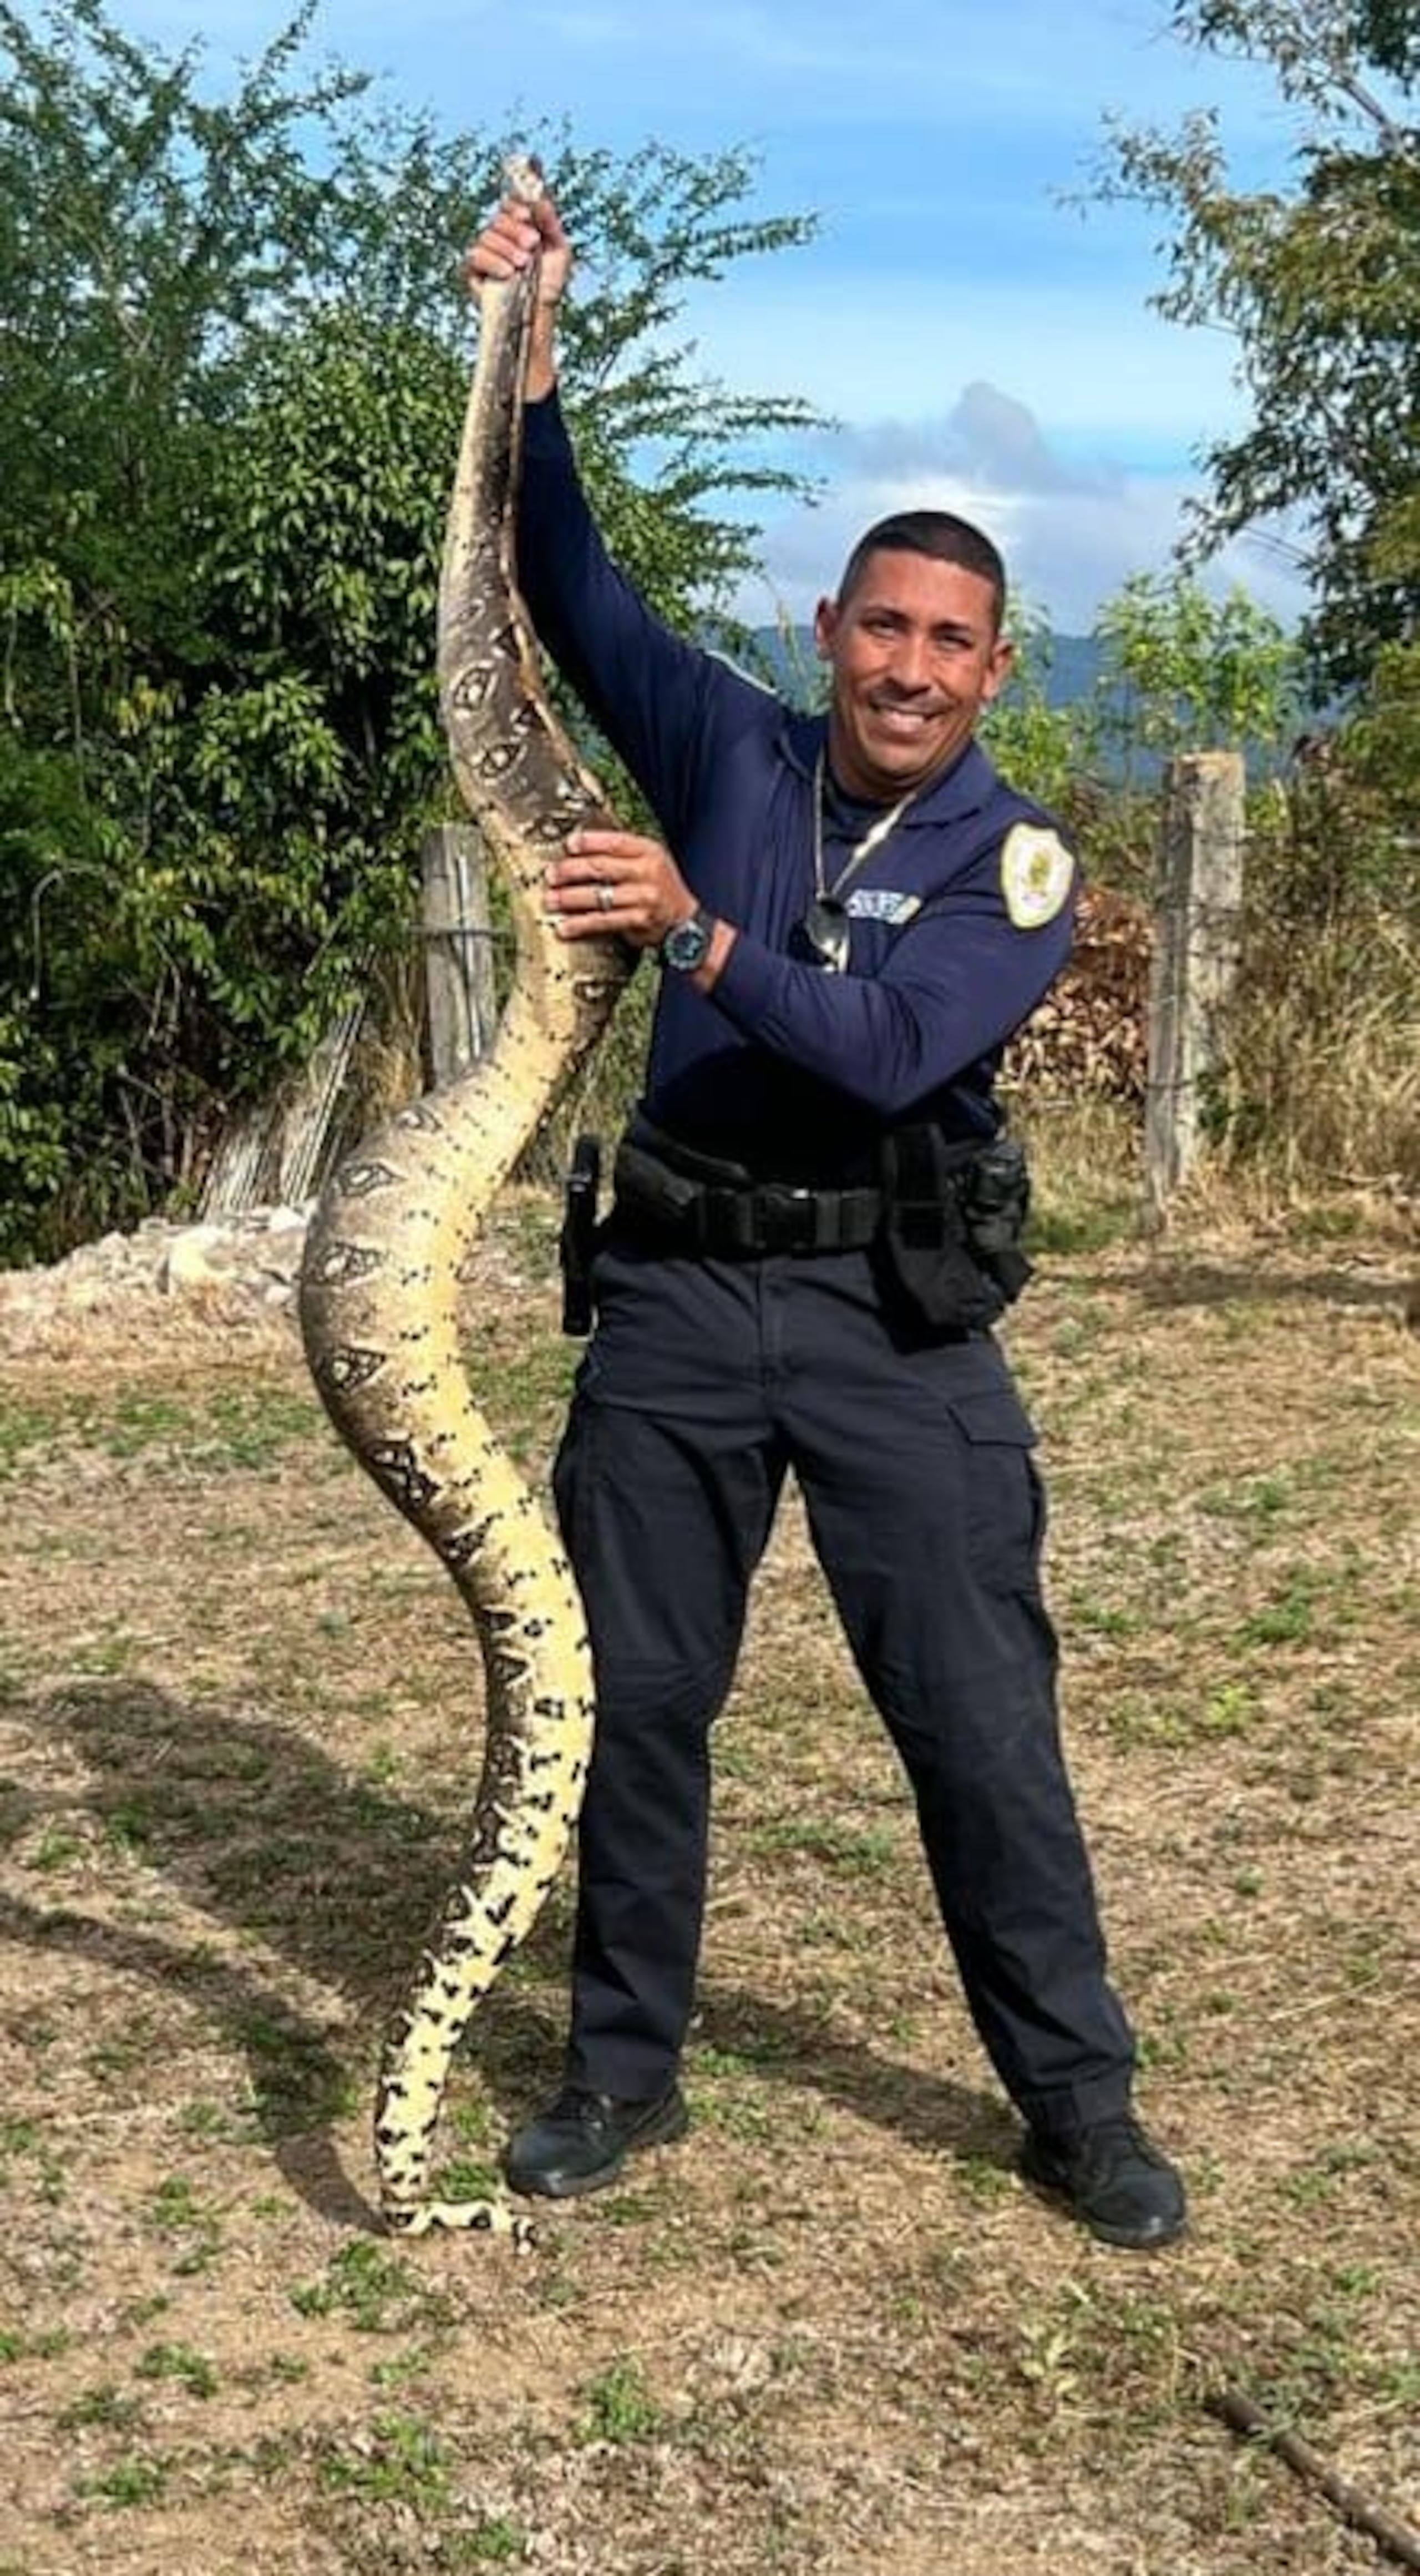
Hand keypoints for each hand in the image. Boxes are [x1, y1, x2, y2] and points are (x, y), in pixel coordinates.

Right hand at [462, 183, 571, 309]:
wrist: (539, 313)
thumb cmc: (549, 283)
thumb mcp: (558, 249)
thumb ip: (549, 222)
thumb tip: (539, 196)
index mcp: (518, 228)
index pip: (508, 204)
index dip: (516, 207)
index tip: (528, 217)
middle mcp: (500, 237)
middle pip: (498, 218)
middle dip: (516, 230)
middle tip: (532, 245)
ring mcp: (486, 253)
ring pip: (487, 235)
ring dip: (507, 248)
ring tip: (523, 265)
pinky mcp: (474, 271)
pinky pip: (475, 255)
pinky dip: (492, 262)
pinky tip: (507, 273)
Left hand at [546, 827, 697, 954]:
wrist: (684, 921)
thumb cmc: (659, 887)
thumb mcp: (649, 861)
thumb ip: (622, 853)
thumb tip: (580, 848)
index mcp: (648, 851)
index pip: (614, 842)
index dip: (589, 842)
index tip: (568, 844)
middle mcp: (647, 872)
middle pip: (601, 867)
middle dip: (570, 871)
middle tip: (551, 875)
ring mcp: (643, 897)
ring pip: (599, 896)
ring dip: (569, 899)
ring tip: (551, 900)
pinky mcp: (638, 920)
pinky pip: (603, 921)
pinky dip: (581, 924)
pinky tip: (565, 926)